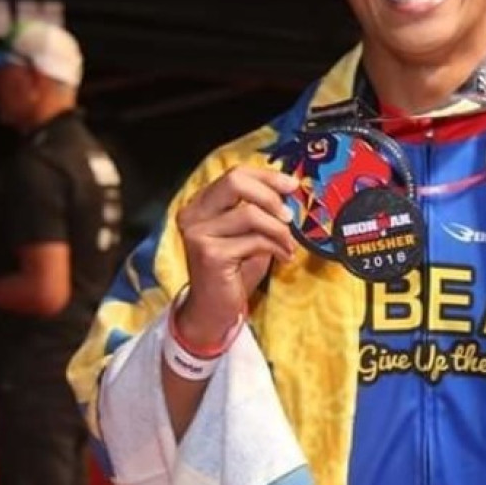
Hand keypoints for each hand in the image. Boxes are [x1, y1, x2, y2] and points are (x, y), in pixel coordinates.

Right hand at [174, 165, 297, 347]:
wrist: (215, 310)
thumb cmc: (234, 272)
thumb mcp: (249, 234)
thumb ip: (260, 211)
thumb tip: (289, 190)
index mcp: (200, 204)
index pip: (234, 174)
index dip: (266, 176)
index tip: (292, 185)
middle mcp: (193, 214)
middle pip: (235, 182)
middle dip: (270, 195)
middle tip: (289, 215)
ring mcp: (198, 233)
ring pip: (250, 213)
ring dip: (279, 229)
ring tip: (288, 244)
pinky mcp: (210, 254)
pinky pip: (254, 240)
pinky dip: (277, 247)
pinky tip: (283, 257)